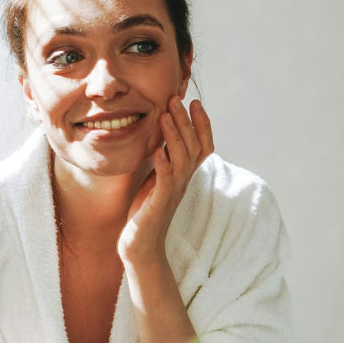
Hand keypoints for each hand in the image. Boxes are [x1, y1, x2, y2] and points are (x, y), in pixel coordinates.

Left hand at [118, 97, 213, 264]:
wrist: (140, 244)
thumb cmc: (145, 210)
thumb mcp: (157, 178)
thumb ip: (164, 158)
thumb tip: (163, 134)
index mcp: (184, 174)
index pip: (203, 145)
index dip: (202, 124)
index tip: (194, 101)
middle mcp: (183, 181)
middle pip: (194, 146)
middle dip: (186, 121)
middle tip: (177, 98)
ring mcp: (173, 192)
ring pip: (182, 159)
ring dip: (175, 135)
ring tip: (165, 114)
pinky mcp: (159, 203)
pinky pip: (166, 181)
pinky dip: (163, 164)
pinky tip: (158, 150)